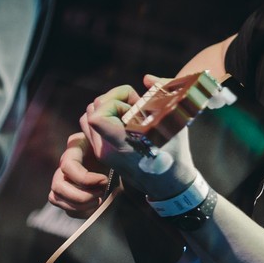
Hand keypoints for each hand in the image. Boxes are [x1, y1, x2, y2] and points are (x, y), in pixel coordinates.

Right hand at [47, 133, 112, 217]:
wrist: (119, 154)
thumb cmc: (118, 146)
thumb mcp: (114, 140)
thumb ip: (109, 138)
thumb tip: (109, 137)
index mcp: (75, 147)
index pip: (68, 166)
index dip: (84, 178)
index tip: (104, 180)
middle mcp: (64, 163)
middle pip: (57, 186)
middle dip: (81, 195)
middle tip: (100, 193)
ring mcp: (62, 178)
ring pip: (55, 197)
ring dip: (78, 204)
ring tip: (97, 200)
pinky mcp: (65, 191)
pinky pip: (61, 205)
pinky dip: (77, 210)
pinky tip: (93, 205)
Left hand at [75, 76, 197, 200]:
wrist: (169, 184)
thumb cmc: (174, 153)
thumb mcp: (174, 122)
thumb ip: (160, 95)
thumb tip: (146, 78)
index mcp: (121, 142)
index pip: (96, 117)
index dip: (113, 100)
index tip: (133, 102)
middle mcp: (105, 148)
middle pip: (94, 108)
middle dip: (115, 99)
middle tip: (135, 105)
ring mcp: (101, 152)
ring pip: (89, 116)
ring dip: (108, 107)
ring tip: (131, 113)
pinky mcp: (101, 153)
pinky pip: (92, 127)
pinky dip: (105, 117)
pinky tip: (126, 121)